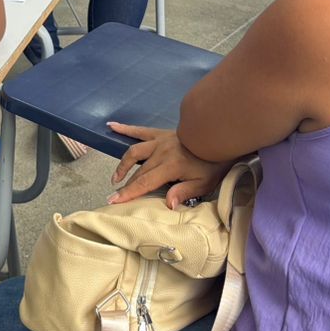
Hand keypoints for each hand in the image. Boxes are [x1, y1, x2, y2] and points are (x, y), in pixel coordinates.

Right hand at [107, 123, 229, 206]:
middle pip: (138, 171)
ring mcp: (158, 141)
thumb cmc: (213, 162)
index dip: (128, 192)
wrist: (218, 135)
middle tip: (114, 196)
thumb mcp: (204, 182)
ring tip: (116, 177)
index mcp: (170, 166)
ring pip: (134, 151)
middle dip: (125, 185)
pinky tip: (111, 125)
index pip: (145, 182)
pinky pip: (140, 130)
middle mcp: (160, 153)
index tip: (114, 201)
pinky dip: (125, 129)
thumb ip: (184, 192)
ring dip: (123, 165)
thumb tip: (167, 204)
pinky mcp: (160, 133)